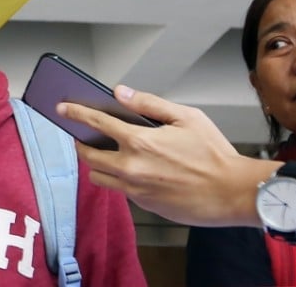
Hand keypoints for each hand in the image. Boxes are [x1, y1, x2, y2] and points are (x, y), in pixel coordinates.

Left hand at [57, 85, 276, 226]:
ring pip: (99, 176)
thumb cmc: (214, 153)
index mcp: (139, 141)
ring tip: (106, 152)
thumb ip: (148, 103)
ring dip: (97, 163)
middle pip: (87, 155)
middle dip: (80, 142)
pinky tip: (131, 168)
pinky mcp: (144, 204)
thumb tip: (120, 92)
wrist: (234, 193)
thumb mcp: (185, 117)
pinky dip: (118, 178)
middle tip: (83, 135)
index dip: (74, 112)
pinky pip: (120, 189)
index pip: (95, 122)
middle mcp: (131, 167)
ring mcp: (136, 189)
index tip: (61, 107)